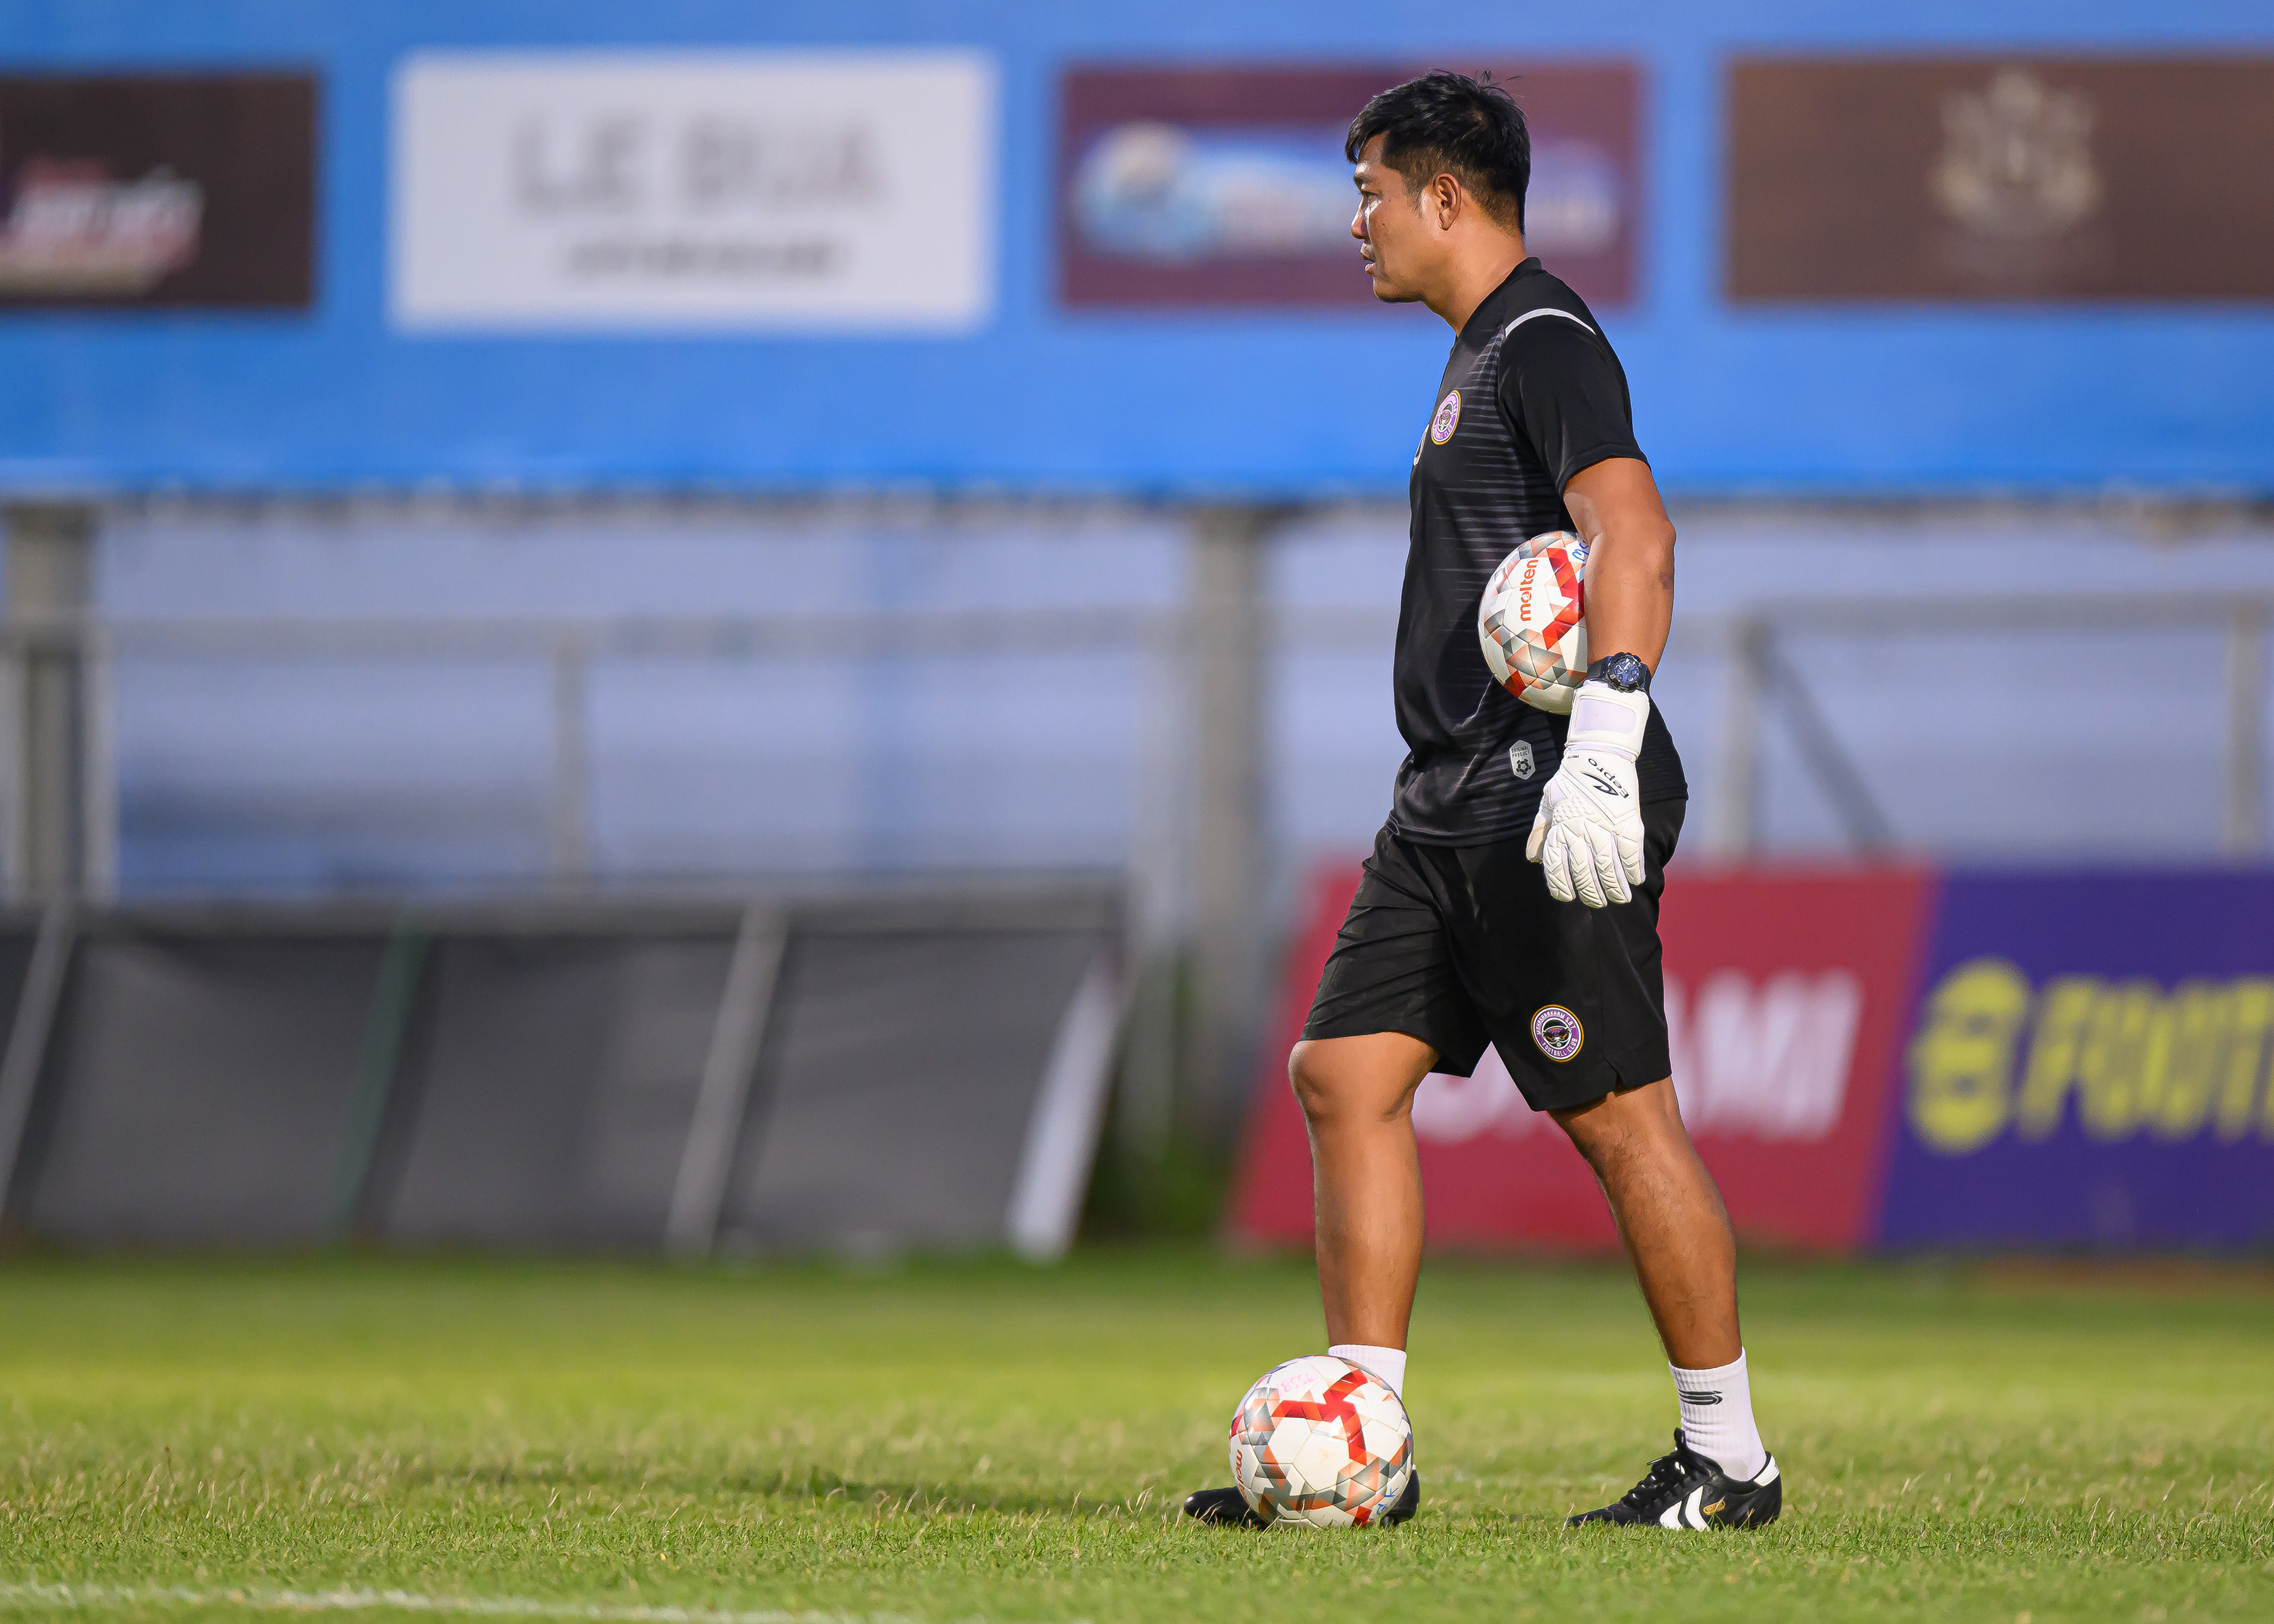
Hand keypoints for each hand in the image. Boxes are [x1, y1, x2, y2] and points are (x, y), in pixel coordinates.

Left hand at [1526, 682, 1650, 906]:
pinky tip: (1636, 880)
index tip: (1569, 897)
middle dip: (1591, 893)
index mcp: (1559, 829)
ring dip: (1615, 887)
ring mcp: (1605, 828)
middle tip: (1598, 902)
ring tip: (1619, 898)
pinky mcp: (1627, 822)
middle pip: (1584, 873)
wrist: (1598, 754)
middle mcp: (1580, 832)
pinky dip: (1634, 869)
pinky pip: (1631, 853)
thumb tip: (1532, 859)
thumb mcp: (1547, 803)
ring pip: (1609, 868)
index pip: (1556, 868)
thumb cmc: (1570, 780)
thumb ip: (1539, 832)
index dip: (1562, 887)